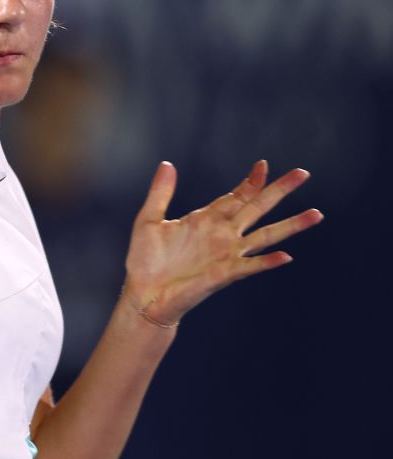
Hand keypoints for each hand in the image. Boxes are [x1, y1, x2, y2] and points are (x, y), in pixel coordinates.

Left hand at [123, 160, 322, 326]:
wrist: (143, 294)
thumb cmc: (145, 261)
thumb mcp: (149, 220)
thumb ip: (160, 193)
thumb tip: (167, 164)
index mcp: (204, 220)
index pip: (234, 196)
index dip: (250, 182)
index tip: (263, 165)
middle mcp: (221, 235)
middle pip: (256, 208)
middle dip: (278, 191)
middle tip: (303, 174)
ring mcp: (226, 254)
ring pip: (265, 235)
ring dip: (290, 225)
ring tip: (315, 214)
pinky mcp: (224, 274)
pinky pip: (250, 266)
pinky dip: (267, 262)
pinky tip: (286, 256)